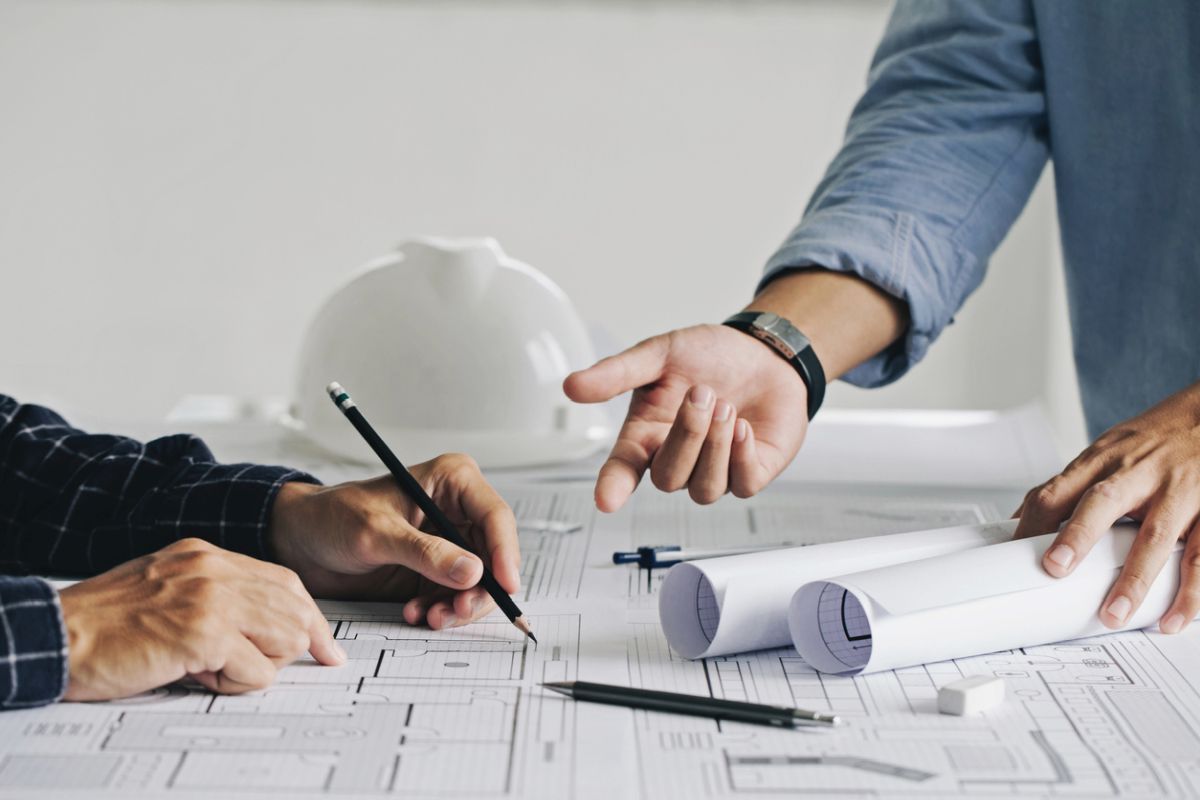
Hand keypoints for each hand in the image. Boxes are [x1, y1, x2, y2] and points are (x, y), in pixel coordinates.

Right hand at [58, 538, 343, 700]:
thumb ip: (212, 595)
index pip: (284, 581)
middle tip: (246, 666)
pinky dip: (234, 686)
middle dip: (284, 648)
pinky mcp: (205, 633)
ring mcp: (212, 598)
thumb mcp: (164, 588)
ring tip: (212, 667)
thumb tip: (259, 627)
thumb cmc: (101, 623)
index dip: (310, 617)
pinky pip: (258, 672)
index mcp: (205, 555)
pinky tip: (197, 676)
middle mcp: (213, 568)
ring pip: (286, 639)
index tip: (325, 646)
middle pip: (295, 609)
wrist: (55, 635)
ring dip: (256, 666)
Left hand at [268, 454, 519, 630]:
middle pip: (493, 556)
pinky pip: (454, 597)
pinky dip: (441, 611)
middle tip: (457, 612)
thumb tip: (472, 571)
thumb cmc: (332, 517)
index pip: (495, 517)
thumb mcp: (376, 532)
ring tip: (430, 617)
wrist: (300, 542)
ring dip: (458, 606)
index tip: (504, 586)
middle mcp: (456, 511)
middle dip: (479, 589)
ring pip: (478, 582)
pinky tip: (415, 612)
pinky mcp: (434, 571)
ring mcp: (447, 544)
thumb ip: (425, 553)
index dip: (505, 553)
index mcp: (451, 482)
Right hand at [564, 324, 807, 510]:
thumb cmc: (710, 355)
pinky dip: (741, 455)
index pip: (622, 470)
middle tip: (702, 394)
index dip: (613, 486)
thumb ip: (617, 372)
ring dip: (715, 444)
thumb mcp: (660, 354)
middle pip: (667, 478)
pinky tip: (743, 426)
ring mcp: (713, 471)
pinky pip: (741, 486)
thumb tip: (572, 386)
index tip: (606, 500)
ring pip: (704, 488)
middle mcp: (676, 459)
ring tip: (726, 406)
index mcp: (646, 435)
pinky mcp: (750, 475)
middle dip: (686, 435)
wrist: (764, 351)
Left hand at [1013, 382, 1199, 632]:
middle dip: (1077, 536)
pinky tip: (1174, 617)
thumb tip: (1018, 520)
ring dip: (1134, 579)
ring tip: (1114, 614)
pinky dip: (1190, 590)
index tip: (1013, 550)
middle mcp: (1137, 473)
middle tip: (1056, 569)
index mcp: (1102, 461)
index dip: (1033, 520)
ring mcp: (1177, 491)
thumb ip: (1065, 487)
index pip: (1058, 489)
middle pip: (1103, 502)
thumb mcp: (1104, 452)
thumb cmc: (1152, 441)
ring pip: (1155, 536)